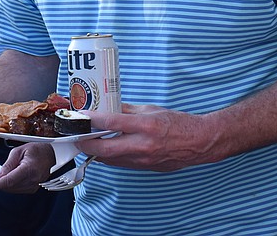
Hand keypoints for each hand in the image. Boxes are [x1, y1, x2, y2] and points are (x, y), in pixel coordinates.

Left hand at [0, 142, 54, 193]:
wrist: (50, 155)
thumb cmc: (36, 150)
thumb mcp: (19, 151)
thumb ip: (8, 164)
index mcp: (29, 169)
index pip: (9, 181)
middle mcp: (32, 180)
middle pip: (9, 187)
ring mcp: (33, 186)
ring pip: (11, 189)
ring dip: (1, 185)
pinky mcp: (32, 188)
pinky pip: (16, 189)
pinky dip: (9, 185)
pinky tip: (5, 178)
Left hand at [75, 104, 214, 171]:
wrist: (199, 142)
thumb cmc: (177, 122)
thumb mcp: (150, 109)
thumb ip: (127, 110)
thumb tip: (107, 108)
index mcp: (145, 126)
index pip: (111, 122)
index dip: (92, 120)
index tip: (80, 117)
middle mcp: (143, 145)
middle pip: (105, 149)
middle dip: (86, 145)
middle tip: (77, 138)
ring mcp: (144, 160)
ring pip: (111, 160)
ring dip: (97, 153)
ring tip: (87, 142)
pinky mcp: (146, 168)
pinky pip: (122, 164)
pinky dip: (111, 157)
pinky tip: (106, 149)